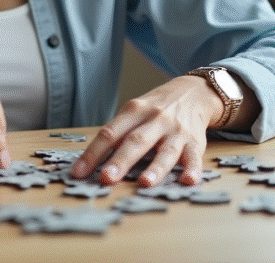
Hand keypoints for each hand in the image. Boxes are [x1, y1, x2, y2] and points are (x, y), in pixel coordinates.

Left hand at [69, 75, 218, 186]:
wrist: (193, 92)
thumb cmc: (155, 108)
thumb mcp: (134, 112)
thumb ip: (118, 134)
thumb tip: (91, 162)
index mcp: (134, 111)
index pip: (110, 133)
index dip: (93, 153)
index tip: (79, 172)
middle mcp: (156, 119)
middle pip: (136, 141)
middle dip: (120, 161)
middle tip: (106, 179)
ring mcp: (176, 130)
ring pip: (166, 150)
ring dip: (155, 168)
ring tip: (144, 183)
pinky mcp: (196, 141)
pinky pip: (194, 157)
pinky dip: (193, 169)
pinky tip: (188, 181)